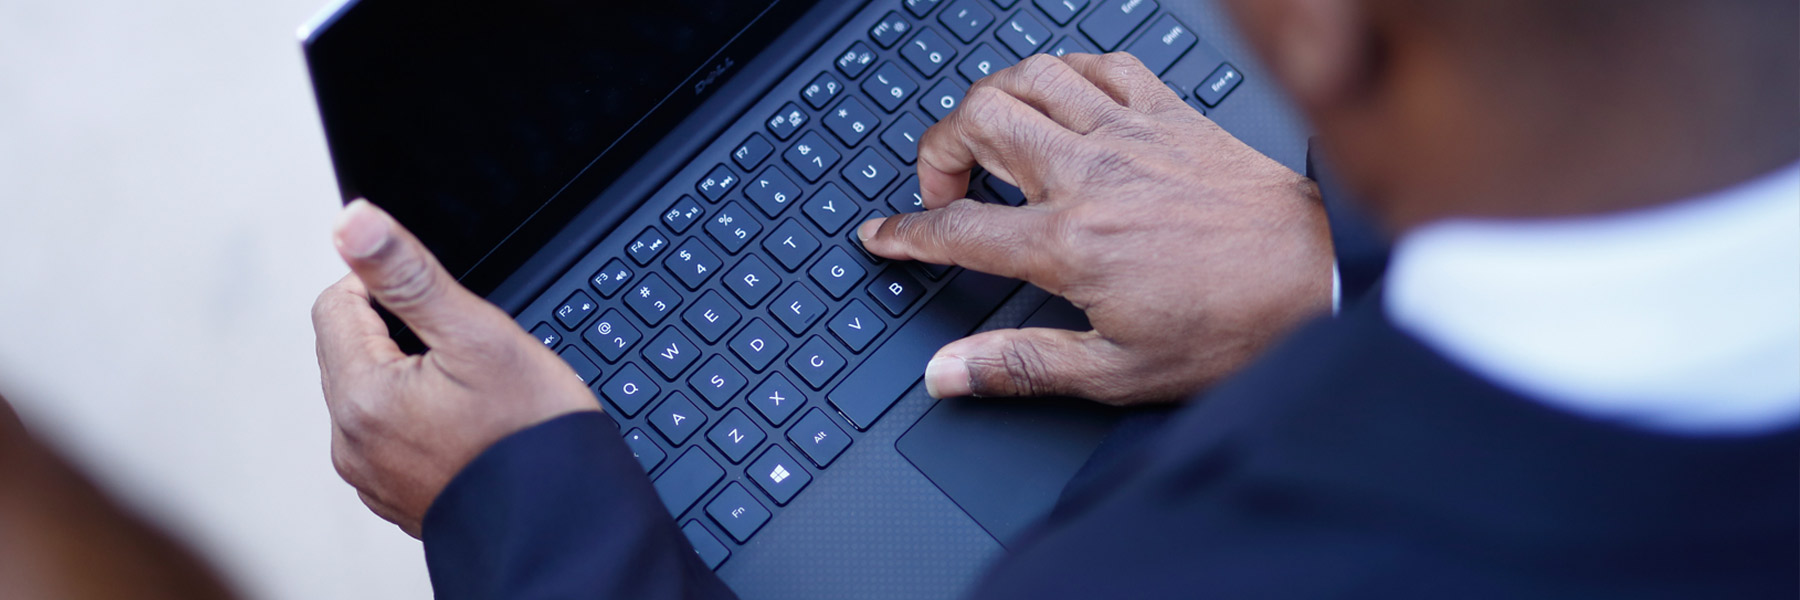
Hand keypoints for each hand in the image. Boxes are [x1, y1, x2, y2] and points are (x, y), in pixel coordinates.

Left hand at [311, 200, 597, 536]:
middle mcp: (351, 444)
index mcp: (360, 397)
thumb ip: (407, 274)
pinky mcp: (397, 498)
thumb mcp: (477, 334)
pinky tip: (471, 431)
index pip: (337, 303)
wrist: (565, 522)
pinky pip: (394, 439)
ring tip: (476, 397)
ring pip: (376, 395)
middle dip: (405, 338)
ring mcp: (372, 477)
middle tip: (469, 358)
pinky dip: (424, 424)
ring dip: (414, 381)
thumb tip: (352, 221)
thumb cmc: (531, 435)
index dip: (390, 291)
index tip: (443, 313)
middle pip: (355, 351)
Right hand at [858, 53, 1334, 404]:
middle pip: (978, 122)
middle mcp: (1091, 174)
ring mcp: (1130, 133)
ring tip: (990, 138)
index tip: (881, 236)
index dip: (904, 234)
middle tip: (945, 189)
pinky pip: (1099, 63)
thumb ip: (1021, 365)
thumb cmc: (1235, 325)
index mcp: (1071, 244)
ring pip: (1029, 76)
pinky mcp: (1170, 113)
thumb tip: (947, 373)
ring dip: (992, 100)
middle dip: (937, 149)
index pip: (956, 228)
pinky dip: (1065, 73)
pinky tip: (1062, 102)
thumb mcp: (1119, 372)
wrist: (1321, 275)